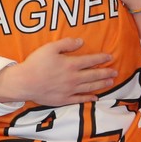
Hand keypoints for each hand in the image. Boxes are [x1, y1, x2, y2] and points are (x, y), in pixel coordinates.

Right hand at [0, 38, 115, 105]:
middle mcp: (74, 78)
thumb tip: (81, 42)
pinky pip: (80, 99)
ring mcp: (70, 90)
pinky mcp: (64, 99)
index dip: (102, 58)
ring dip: (102, 84)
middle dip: (106, 73)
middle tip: (115, 72)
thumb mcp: (50, 48)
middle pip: (94, 75)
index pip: (91, 60)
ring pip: (90, 87)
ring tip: (111, 82)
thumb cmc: (36, 63)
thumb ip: (66, 43)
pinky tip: (95, 98)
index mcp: (71, 64)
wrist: (24, 83)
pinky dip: (89, 98)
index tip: (110, 57)